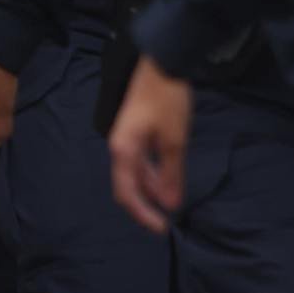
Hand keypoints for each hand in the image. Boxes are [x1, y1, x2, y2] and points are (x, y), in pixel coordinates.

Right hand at [106, 60, 193, 235]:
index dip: (142, 214)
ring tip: (171, 200)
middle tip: (165, 221)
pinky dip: (152, 174)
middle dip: (145, 204)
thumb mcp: (174, 140)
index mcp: (123, 150)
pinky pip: (139, 160)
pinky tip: (167, 178)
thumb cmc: (166, 101)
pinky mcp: (134, 131)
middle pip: (127, 185)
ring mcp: (125, 138)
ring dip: (151, 189)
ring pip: (134, 173)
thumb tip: (171, 204)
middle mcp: (119, 147)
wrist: (161, 63)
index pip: (127, 193)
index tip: (161, 228)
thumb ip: (171, 174)